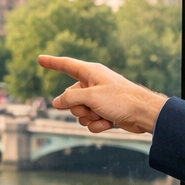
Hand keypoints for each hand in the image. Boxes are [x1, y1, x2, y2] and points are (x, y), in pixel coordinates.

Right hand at [37, 55, 166, 134]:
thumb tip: (56, 102)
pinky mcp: (105, 112)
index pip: (66, 65)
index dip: (52, 63)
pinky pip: (90, 121)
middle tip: (91, 108)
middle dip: (77, 107)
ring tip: (103, 115)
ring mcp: (99, 99)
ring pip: (79, 112)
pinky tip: (109, 123)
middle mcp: (93, 84)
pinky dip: (97, 124)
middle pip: (70, 97)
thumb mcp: (91, 96)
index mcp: (91, 73)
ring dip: (88, 118)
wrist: (144, 114)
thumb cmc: (121, 99)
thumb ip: (70, 98)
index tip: (39, 59)